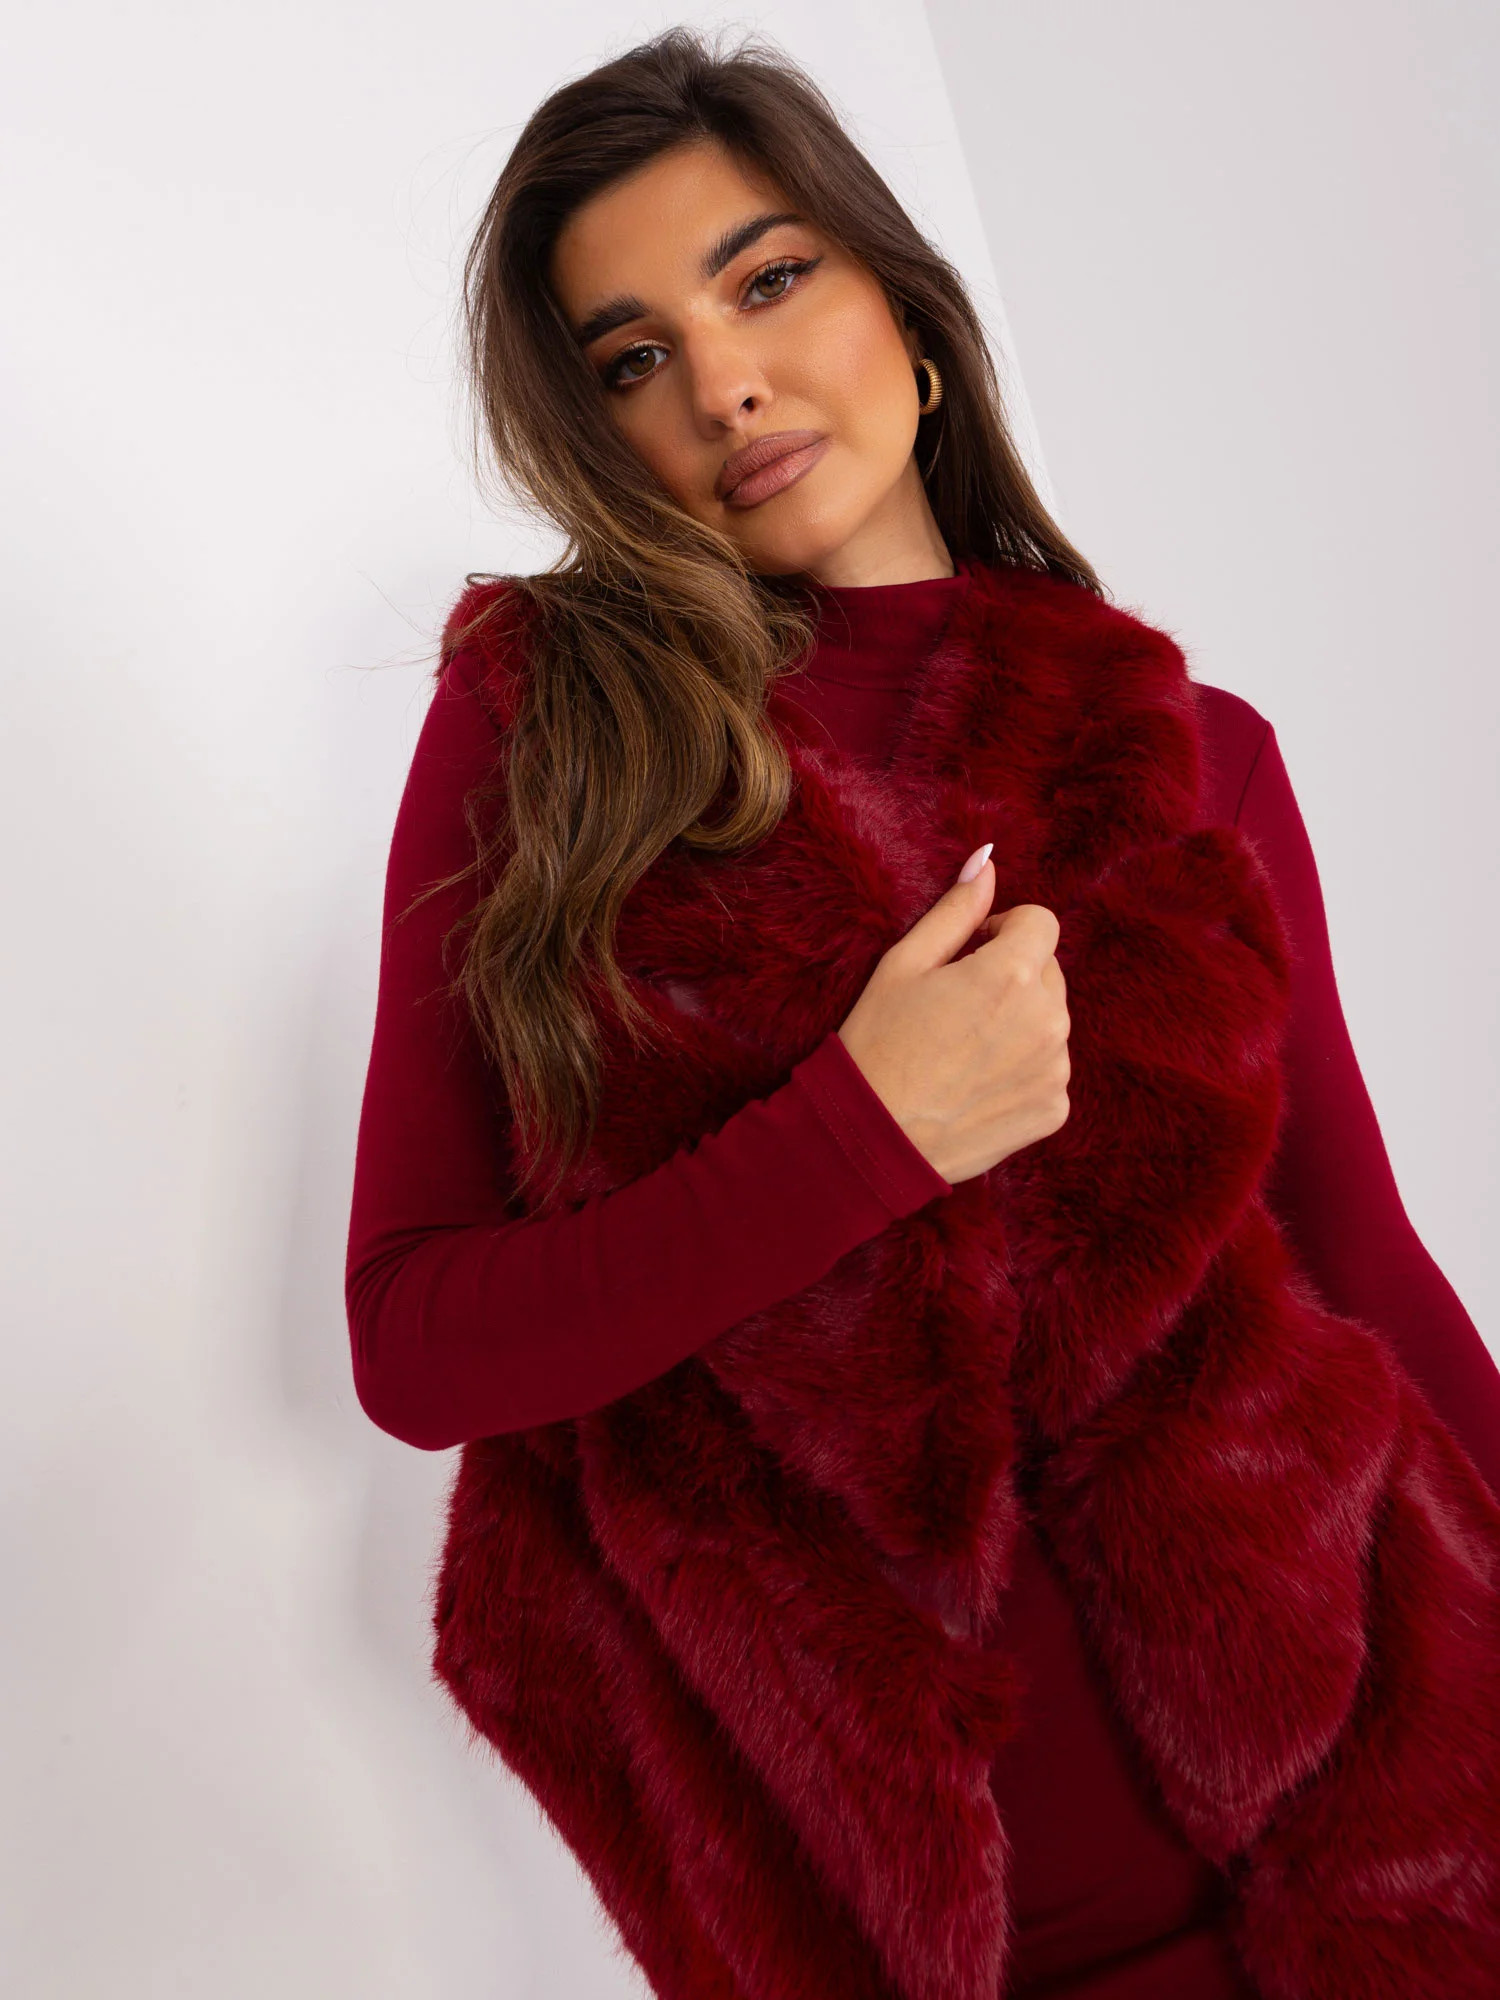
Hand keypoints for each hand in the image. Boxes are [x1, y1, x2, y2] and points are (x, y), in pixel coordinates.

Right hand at [835, 845, 1070, 1184]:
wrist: (873, 1139)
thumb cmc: (877, 1044)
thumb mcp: (904, 965)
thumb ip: (955, 910)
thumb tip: (987, 862)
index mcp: (1011, 974)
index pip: (1041, 922)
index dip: (1003, 930)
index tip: (968, 954)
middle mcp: (1048, 1020)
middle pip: (1047, 973)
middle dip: (1012, 977)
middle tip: (955, 1008)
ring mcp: (1056, 1069)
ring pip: (1049, 1022)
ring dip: (1018, 1024)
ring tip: (962, 1051)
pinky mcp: (1054, 1109)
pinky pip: (1048, 1070)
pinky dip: (1021, 1071)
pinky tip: (974, 1086)